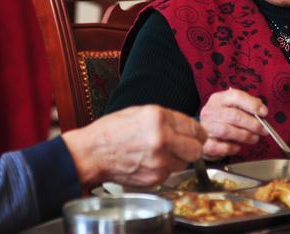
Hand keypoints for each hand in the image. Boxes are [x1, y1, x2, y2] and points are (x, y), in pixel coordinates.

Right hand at [63, 105, 205, 186]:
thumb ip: (166, 119)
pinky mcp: (155, 177)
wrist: (92, 153)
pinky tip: (149, 161)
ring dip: (177, 159)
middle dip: (192, 148)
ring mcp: (159, 160)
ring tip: (159, 153)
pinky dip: (164, 169)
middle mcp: (162, 139)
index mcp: (159, 118)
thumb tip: (187, 127)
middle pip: (197, 149)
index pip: (194, 128)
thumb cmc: (112, 131)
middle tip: (184, 146)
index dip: (197, 133)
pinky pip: (170, 173)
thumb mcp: (140, 113)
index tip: (197, 135)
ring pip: (184, 163)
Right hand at [199, 87, 268, 158]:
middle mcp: (210, 111)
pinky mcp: (205, 143)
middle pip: (233, 115)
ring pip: (226, 130)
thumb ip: (247, 106)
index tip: (264, 113)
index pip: (236, 96)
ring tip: (254, 138)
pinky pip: (220, 146)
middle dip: (252, 123)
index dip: (252, 104)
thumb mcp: (232, 107)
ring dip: (245, 135)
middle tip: (263, 130)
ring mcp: (206, 127)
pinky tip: (238, 147)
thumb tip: (262, 111)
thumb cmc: (223, 120)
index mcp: (219, 99)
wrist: (203, 134)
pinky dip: (232, 148)